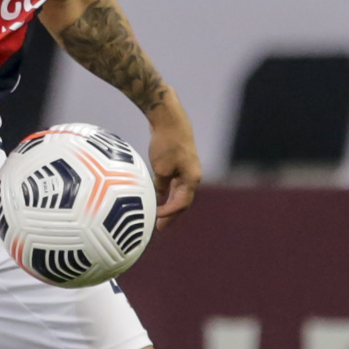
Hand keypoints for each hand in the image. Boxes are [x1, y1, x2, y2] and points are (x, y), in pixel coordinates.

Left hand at [144, 97, 200, 229]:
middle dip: (171, 215)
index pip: (181, 204)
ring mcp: (186, 169)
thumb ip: (160, 186)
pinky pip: (173, 183)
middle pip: (182, 201)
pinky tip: (157, 198)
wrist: (169, 119)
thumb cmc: (166, 144)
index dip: (169, 214)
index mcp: (192, 179)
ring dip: (168, 204)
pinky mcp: (178, 163)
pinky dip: (166, 192)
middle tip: (159, 228)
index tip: (156, 221)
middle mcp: (192, 176)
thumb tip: (158, 197)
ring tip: (157, 217)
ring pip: (178, 192)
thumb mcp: (160, 169)